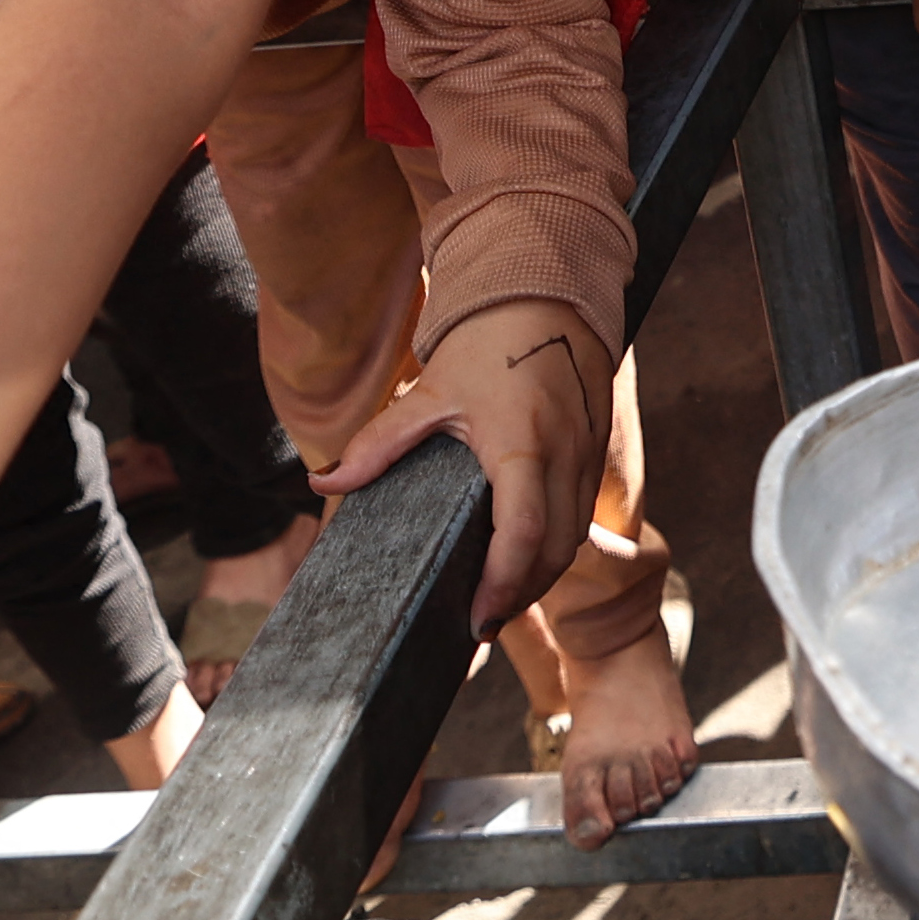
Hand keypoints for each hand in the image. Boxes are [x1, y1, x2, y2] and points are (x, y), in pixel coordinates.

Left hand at [309, 299, 611, 634]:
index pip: (522, 533)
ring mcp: (587, 456)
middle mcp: (564, 456)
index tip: (477, 619)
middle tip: (480, 624)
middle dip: (522, 595)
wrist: (549, 295)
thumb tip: (323, 482)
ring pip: (574, 540)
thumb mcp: (431, 391)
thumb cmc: (490, 341)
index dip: (503, 584)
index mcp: (522, 444)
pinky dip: (556, 547)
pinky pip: (580, 516)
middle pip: (556, 551)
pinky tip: (526, 561)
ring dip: (541, 577)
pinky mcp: (595, 453)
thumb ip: (378, 442)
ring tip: (500, 602)